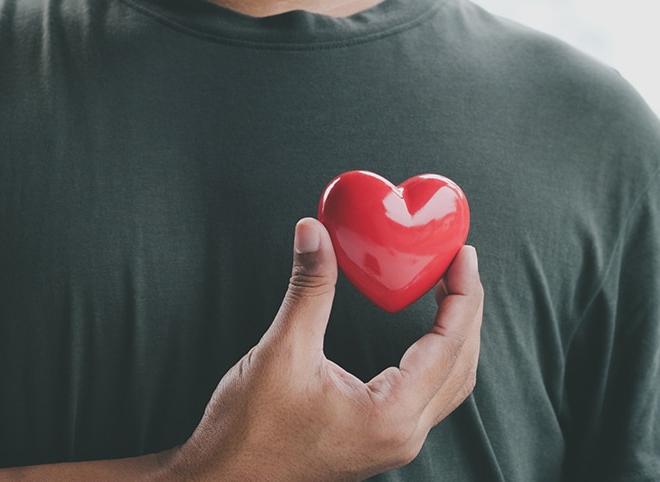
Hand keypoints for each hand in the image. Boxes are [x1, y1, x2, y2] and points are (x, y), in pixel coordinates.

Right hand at [166, 218, 483, 481]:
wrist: (224, 479)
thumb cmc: (249, 430)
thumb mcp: (281, 351)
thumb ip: (307, 289)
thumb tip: (313, 232)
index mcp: (391, 416)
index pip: (449, 345)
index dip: (461, 294)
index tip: (462, 254)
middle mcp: (403, 435)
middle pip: (461, 365)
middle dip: (466, 311)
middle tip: (459, 263)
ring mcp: (392, 443)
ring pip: (449, 385)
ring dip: (455, 337)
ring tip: (446, 292)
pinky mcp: (377, 441)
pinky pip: (427, 396)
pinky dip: (434, 359)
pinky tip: (420, 335)